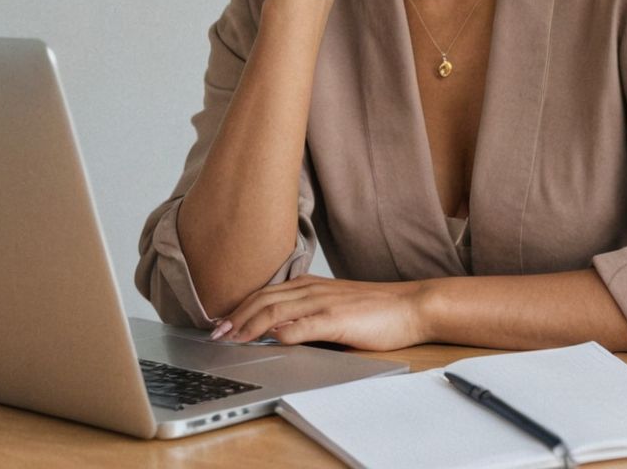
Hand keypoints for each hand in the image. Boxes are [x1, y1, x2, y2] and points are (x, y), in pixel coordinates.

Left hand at [210, 275, 429, 350]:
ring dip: (249, 325)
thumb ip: (308, 311)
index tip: (222, 322)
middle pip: (264, 298)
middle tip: (216, 333)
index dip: (240, 306)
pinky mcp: (337, 320)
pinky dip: (281, 332)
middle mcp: (314, 290)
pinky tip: (269, 340)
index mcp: (312, 286)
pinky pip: (303, 326)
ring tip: (231, 338)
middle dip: (236, 316)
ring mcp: (325, 303)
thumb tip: (278, 327)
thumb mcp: (336, 305)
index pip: (266, 291)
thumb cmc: (376, 309)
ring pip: (276, 310)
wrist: (410, 306)